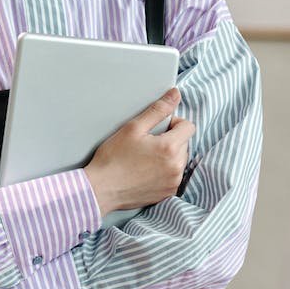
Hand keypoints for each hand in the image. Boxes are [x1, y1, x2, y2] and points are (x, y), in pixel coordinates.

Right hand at [83, 88, 195, 216]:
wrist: (100, 189)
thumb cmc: (113, 158)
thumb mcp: (134, 128)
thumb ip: (158, 110)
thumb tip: (175, 94)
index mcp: (170, 148)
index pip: (188, 127)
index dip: (174, 123)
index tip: (158, 128)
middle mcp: (176, 167)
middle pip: (184, 144)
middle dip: (171, 139)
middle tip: (147, 143)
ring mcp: (173, 182)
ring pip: (180, 160)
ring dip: (169, 156)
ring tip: (145, 158)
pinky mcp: (168, 193)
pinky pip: (174, 176)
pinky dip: (165, 171)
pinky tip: (146, 171)